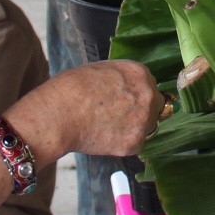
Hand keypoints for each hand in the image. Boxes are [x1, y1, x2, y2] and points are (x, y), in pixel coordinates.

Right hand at [14, 59, 163, 160]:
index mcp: (139, 72)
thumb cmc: (70, 89)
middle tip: (120, 116)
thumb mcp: (101, 70)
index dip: (136, 93)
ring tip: (110, 127)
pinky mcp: (135, 142)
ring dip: (136, 127)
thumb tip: (124, 87)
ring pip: (149, 126)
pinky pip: (135, 144)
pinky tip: (104, 137)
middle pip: (156, 104)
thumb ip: (121, 78)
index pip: (149, 84)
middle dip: (143, 110)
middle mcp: (148, 94)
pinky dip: (123, 143)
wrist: (59, 115)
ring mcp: (144, 120)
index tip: (125, 100)